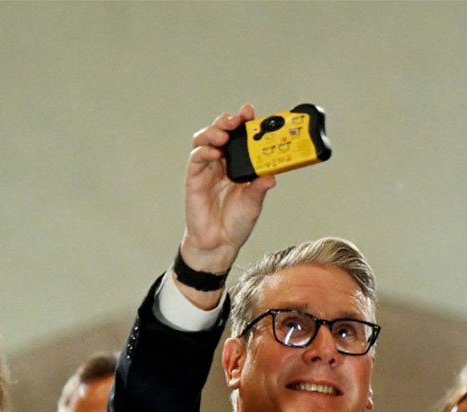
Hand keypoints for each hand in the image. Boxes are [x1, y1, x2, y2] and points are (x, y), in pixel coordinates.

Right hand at [177, 105, 275, 289]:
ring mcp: (207, 169)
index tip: (250, 113)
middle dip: (227, 121)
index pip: (239, 137)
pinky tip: (214, 153)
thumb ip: (260, 187)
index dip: (244, 122)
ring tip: (224, 134)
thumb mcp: (254, 203)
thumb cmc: (237, 222)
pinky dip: (204, 151)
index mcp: (238, 164)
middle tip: (236, 120)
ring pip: (204, 140)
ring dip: (213, 132)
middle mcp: (222, 163)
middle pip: (220, 131)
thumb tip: (272, 175)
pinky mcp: (194, 178)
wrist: (220, 243)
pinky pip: (196, 158)